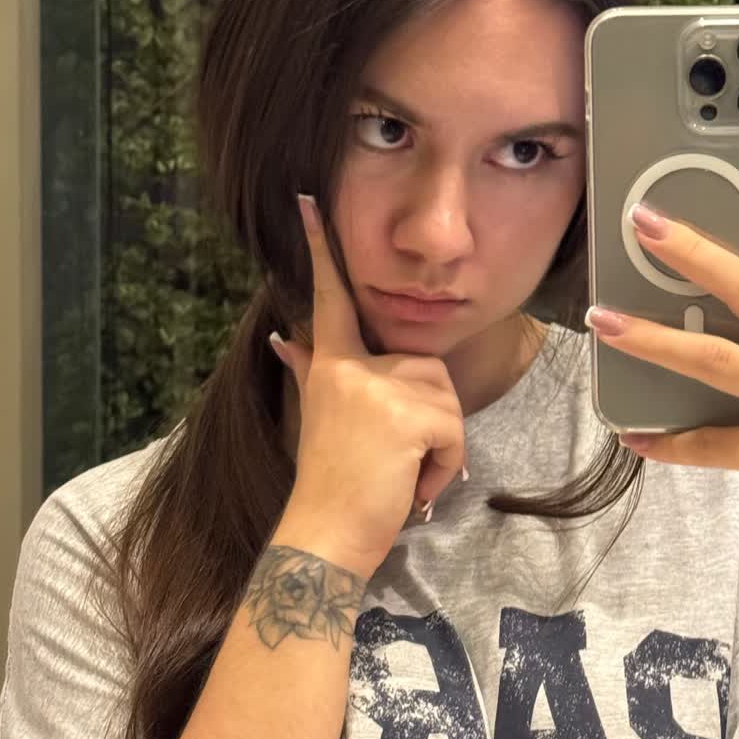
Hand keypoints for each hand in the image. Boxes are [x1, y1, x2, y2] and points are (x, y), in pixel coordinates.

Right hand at [269, 194, 468, 568]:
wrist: (322, 538)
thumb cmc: (330, 487)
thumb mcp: (320, 419)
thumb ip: (308, 370)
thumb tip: (284, 337)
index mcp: (330, 366)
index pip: (329, 298)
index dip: (321, 250)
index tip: (309, 200)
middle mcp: (349, 368)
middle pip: (429, 367)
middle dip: (431, 418)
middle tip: (394, 461)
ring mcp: (376, 389)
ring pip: (447, 399)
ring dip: (439, 446)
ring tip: (400, 474)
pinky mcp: (405, 414)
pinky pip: (453, 430)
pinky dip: (444, 465)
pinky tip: (410, 484)